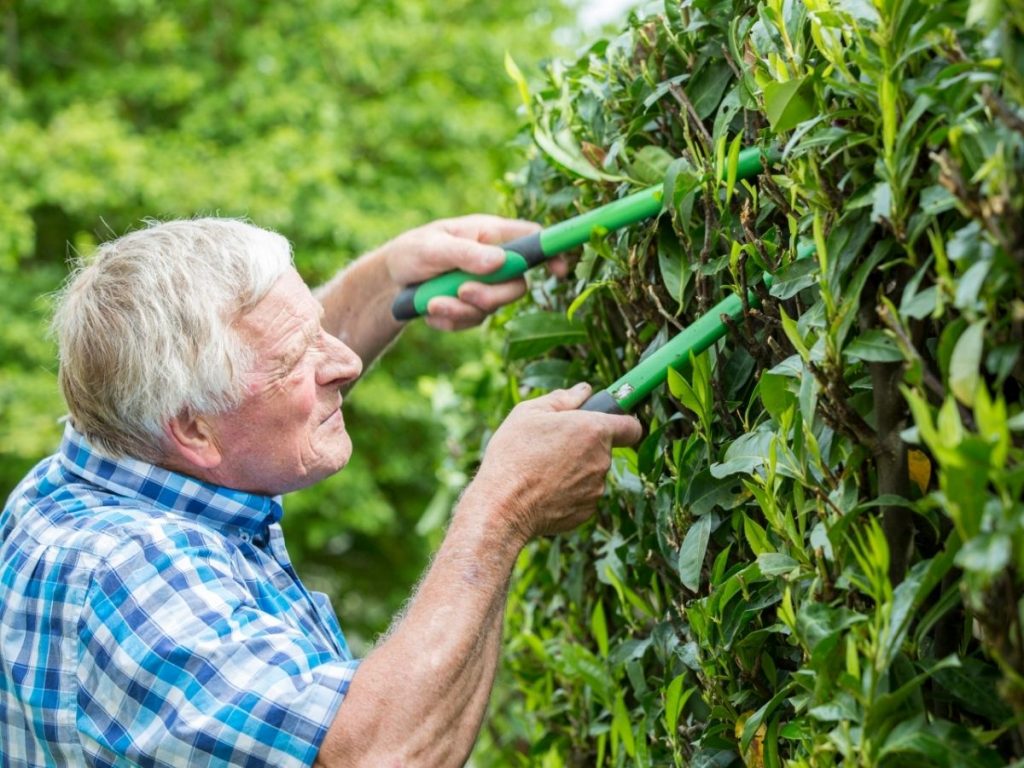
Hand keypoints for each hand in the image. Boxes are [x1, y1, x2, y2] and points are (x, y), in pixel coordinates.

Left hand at [378, 214, 553, 330]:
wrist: (392, 281)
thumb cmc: (413, 252)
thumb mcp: (433, 248)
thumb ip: (466, 254)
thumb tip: (501, 263)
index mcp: (490, 234)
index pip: (533, 238)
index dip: (551, 252)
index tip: (558, 271)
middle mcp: (495, 260)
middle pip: (518, 285)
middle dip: (490, 295)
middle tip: (461, 293)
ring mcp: (486, 286)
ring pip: (493, 308)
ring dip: (461, 310)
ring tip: (432, 302)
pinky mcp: (473, 307)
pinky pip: (473, 322)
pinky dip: (450, 320)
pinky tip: (431, 311)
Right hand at [465, 383, 642, 543]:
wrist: (503, 505)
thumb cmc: (513, 455)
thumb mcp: (528, 413)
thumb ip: (562, 398)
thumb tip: (583, 390)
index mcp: (593, 430)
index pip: (631, 426)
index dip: (622, 421)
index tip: (608, 421)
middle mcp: (601, 460)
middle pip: (604, 448)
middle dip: (584, 445)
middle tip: (552, 445)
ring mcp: (596, 488)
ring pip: (591, 472)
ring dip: (575, 469)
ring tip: (542, 470)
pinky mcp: (587, 511)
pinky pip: (583, 495)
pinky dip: (568, 491)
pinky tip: (544, 490)